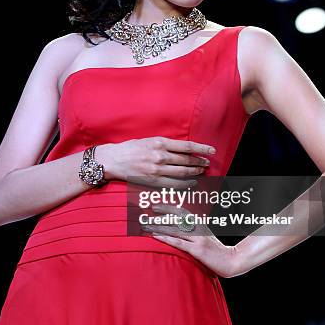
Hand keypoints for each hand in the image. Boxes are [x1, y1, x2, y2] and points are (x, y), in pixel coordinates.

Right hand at [98, 137, 214, 188]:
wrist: (114, 159)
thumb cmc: (131, 148)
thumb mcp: (149, 140)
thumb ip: (165, 144)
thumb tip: (183, 149)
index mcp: (160, 142)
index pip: (186, 146)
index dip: (201, 149)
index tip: (211, 150)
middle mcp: (160, 155)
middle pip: (186, 160)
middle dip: (199, 162)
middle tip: (207, 163)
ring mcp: (157, 169)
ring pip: (182, 173)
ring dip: (195, 173)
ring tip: (201, 172)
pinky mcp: (153, 180)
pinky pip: (174, 184)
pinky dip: (185, 184)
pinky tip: (191, 183)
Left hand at [140, 203, 238, 277]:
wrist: (232, 260)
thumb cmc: (217, 250)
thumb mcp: (206, 236)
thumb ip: (195, 230)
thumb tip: (180, 225)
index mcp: (200, 223)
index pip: (182, 211)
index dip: (168, 207)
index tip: (154, 205)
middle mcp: (199, 228)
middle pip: (176, 218)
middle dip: (159, 215)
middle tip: (144, 214)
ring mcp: (198, 238)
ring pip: (175, 229)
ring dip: (159, 226)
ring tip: (145, 225)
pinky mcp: (197, 249)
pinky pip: (179, 242)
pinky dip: (166, 238)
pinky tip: (156, 236)